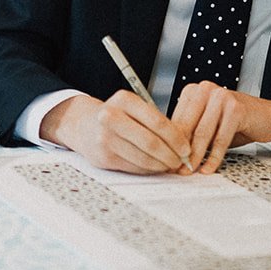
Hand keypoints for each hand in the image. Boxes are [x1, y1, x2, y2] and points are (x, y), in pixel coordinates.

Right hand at [43, 91, 192, 174]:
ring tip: (169, 165)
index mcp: (124, 100)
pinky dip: (148, 169)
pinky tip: (154, 167)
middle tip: (180, 161)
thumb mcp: (133, 108)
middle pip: (151, 142)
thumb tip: (181, 143)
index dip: (176, 138)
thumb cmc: (116, 116)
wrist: (84, 125)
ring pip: (143, 158)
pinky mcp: (103, 157)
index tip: (186, 148)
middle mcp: (111, 117)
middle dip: (171, 155)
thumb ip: (154, 121)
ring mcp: (105, 138)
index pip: (158, 122)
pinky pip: (133, 167)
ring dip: (161, 165)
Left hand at [170, 82, 270, 173]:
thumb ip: (191, 130)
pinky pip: (220, 139)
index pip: (176, 118)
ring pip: (202, 133)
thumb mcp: (209, 122)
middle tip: (177, 168)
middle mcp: (206, 89)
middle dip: (181, 151)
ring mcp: (221, 96)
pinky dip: (213, 157)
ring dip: (195, 156)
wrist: (268, 116)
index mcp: (195, 90)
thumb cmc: (237, 120)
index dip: (171, 141)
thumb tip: (170, 150)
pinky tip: (209, 168)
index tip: (167, 158)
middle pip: (187, 125)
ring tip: (190, 170)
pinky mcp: (236, 109)